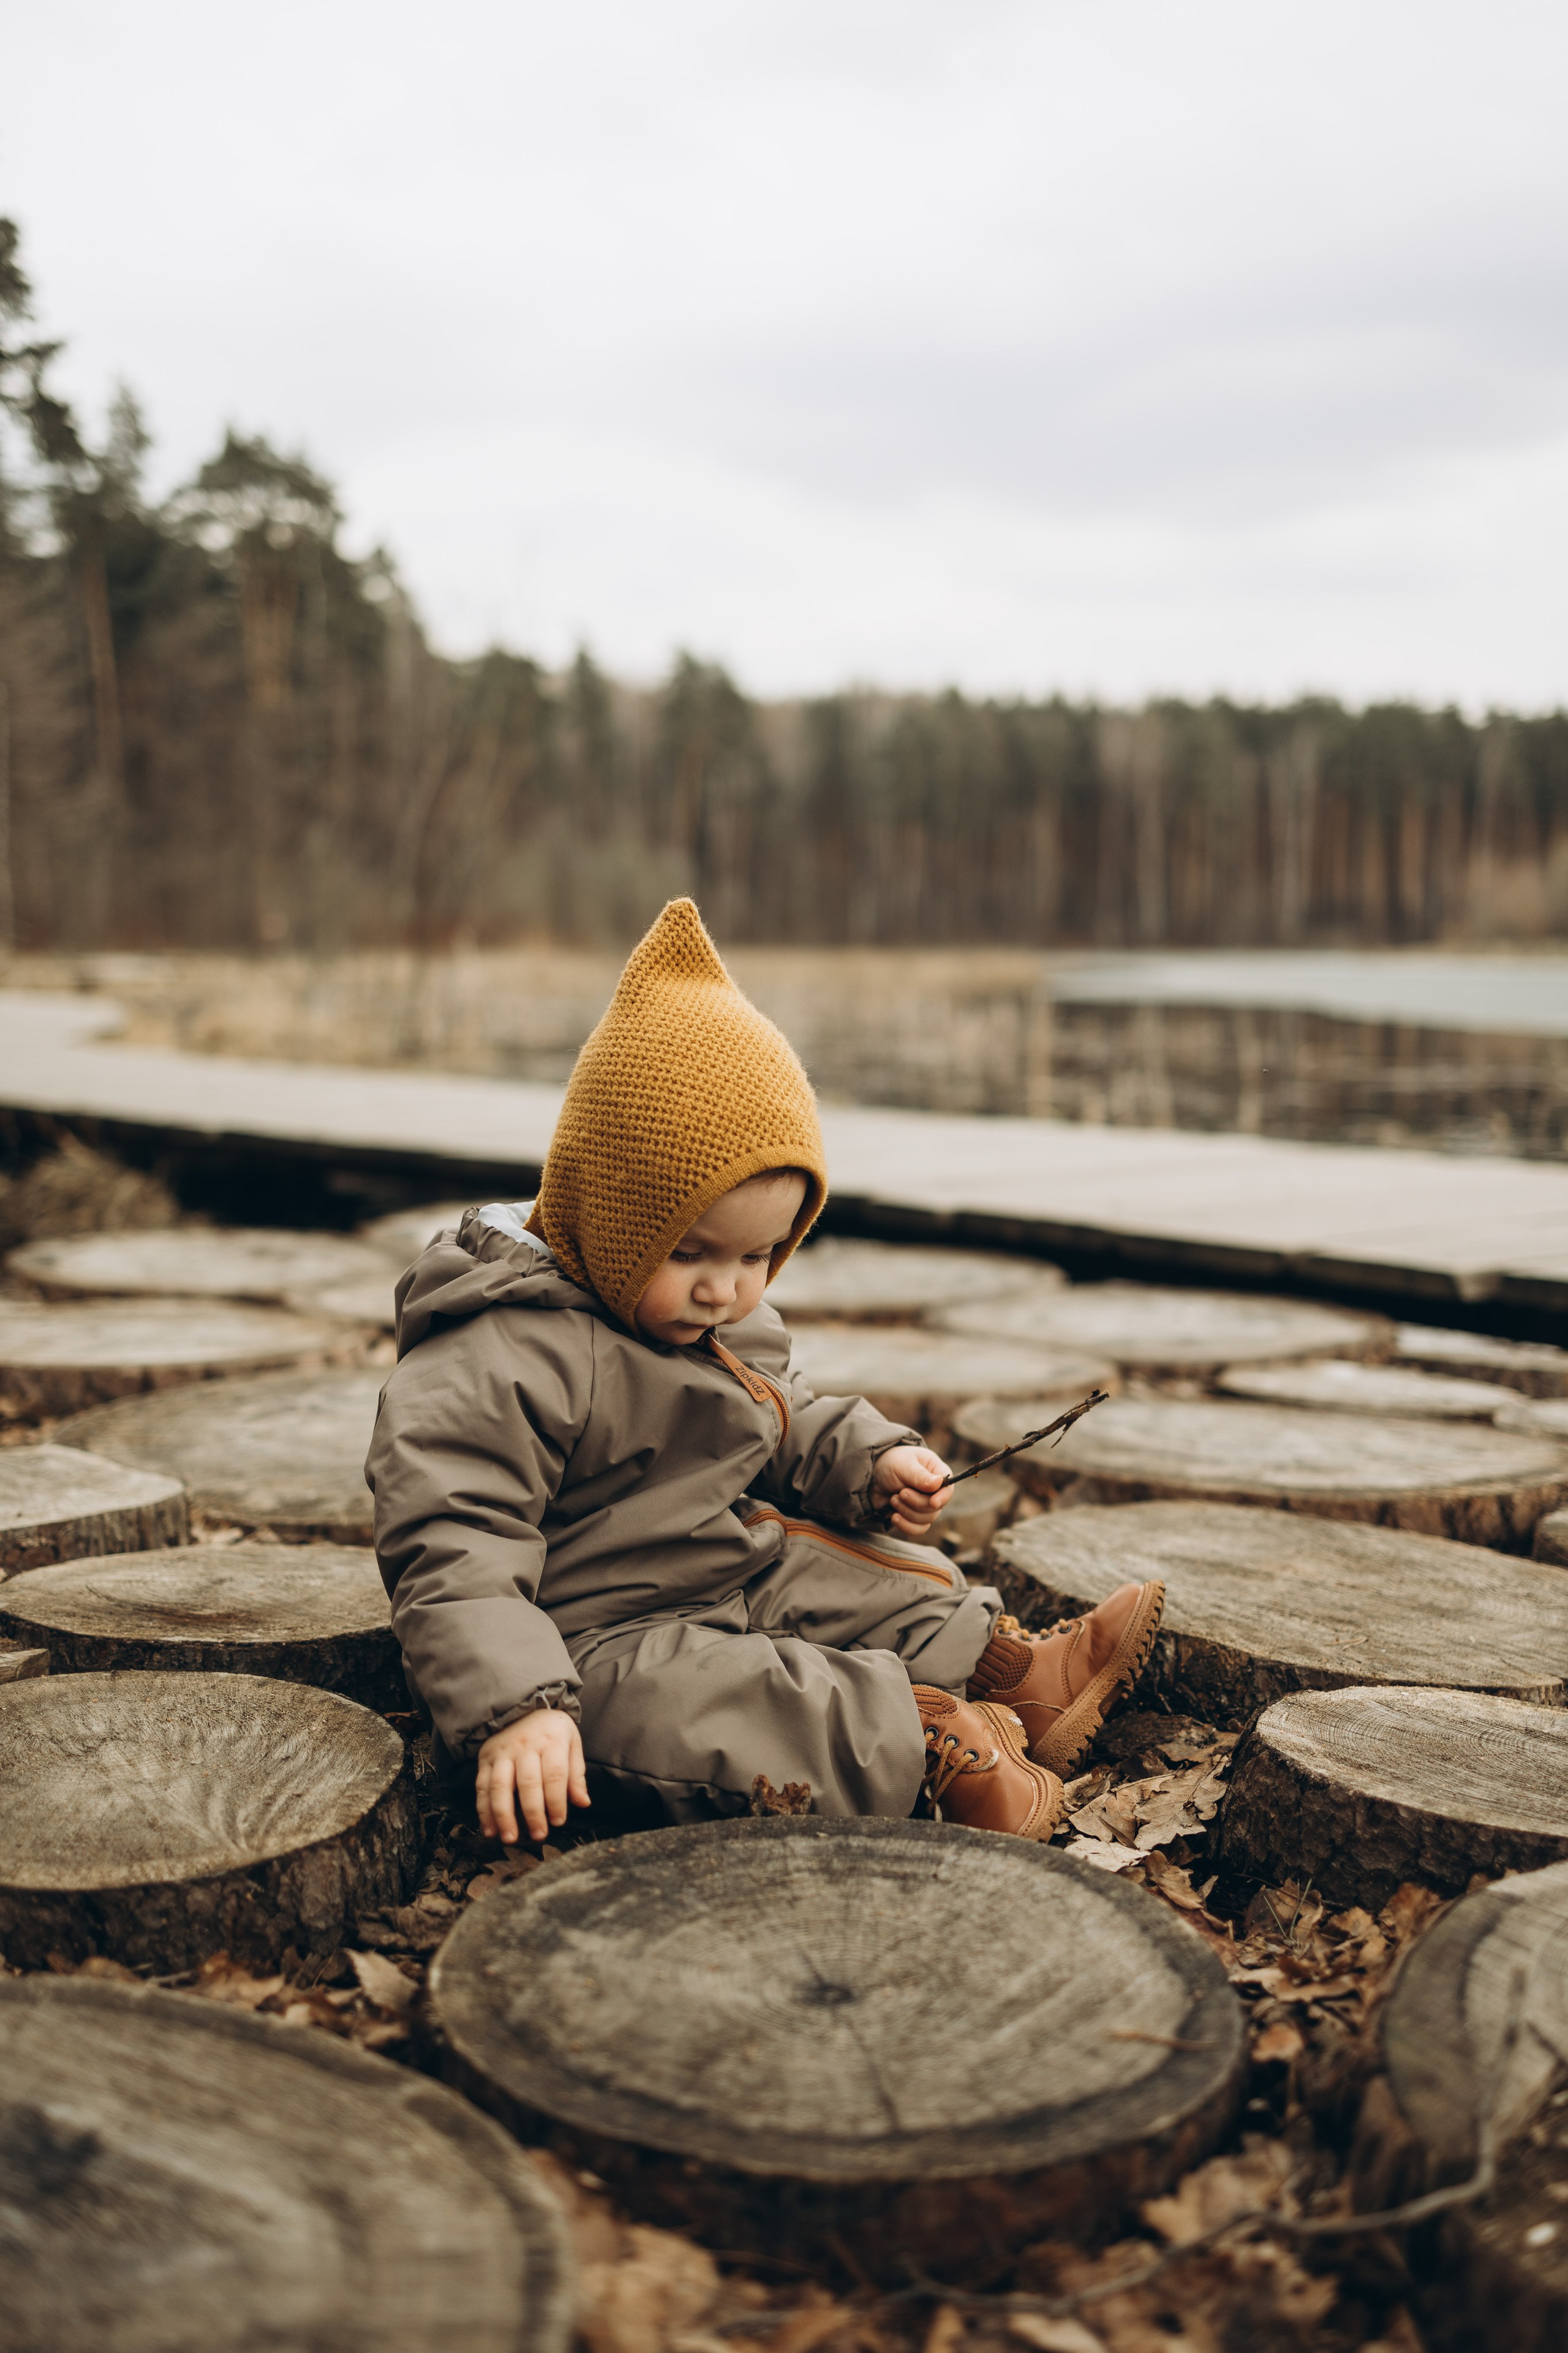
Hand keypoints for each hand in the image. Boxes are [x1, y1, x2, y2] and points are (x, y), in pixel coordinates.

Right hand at [476, 1711, 588, 1845]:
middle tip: (539, 1835)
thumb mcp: (571, 1743)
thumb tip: (583, 1803)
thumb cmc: (551, 1729)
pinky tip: (489, 1829)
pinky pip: (481, 1786)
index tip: (558, 1821)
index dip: (556, 1801)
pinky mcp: (485, 1758)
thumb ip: (576, 1774)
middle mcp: (525, 1746)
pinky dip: (483, 1810)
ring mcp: (502, 1752)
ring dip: (503, 1816)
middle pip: (528, 1783)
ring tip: (510, 1838)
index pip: (555, 1775)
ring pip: (500, 1786)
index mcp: (551, 1740)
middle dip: (533, 1813)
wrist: (521, 1705)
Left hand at [871, 1444, 953, 1538]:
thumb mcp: (903, 1464)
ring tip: (893, 1499)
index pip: (948, 1489)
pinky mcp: (914, 1516)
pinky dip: (906, 1526)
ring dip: (907, 1512)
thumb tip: (938, 1483)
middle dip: (916, 1503)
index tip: (932, 1502)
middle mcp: (935, 1490)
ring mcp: (925, 1505)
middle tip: (900, 1493)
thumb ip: (919, 1475)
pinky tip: (894, 1517)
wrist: (872, 1476)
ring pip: (926, 1520)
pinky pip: (918, 1529)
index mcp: (937, 1472)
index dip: (942, 1498)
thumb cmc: (891, 1463)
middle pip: (935, 1508)